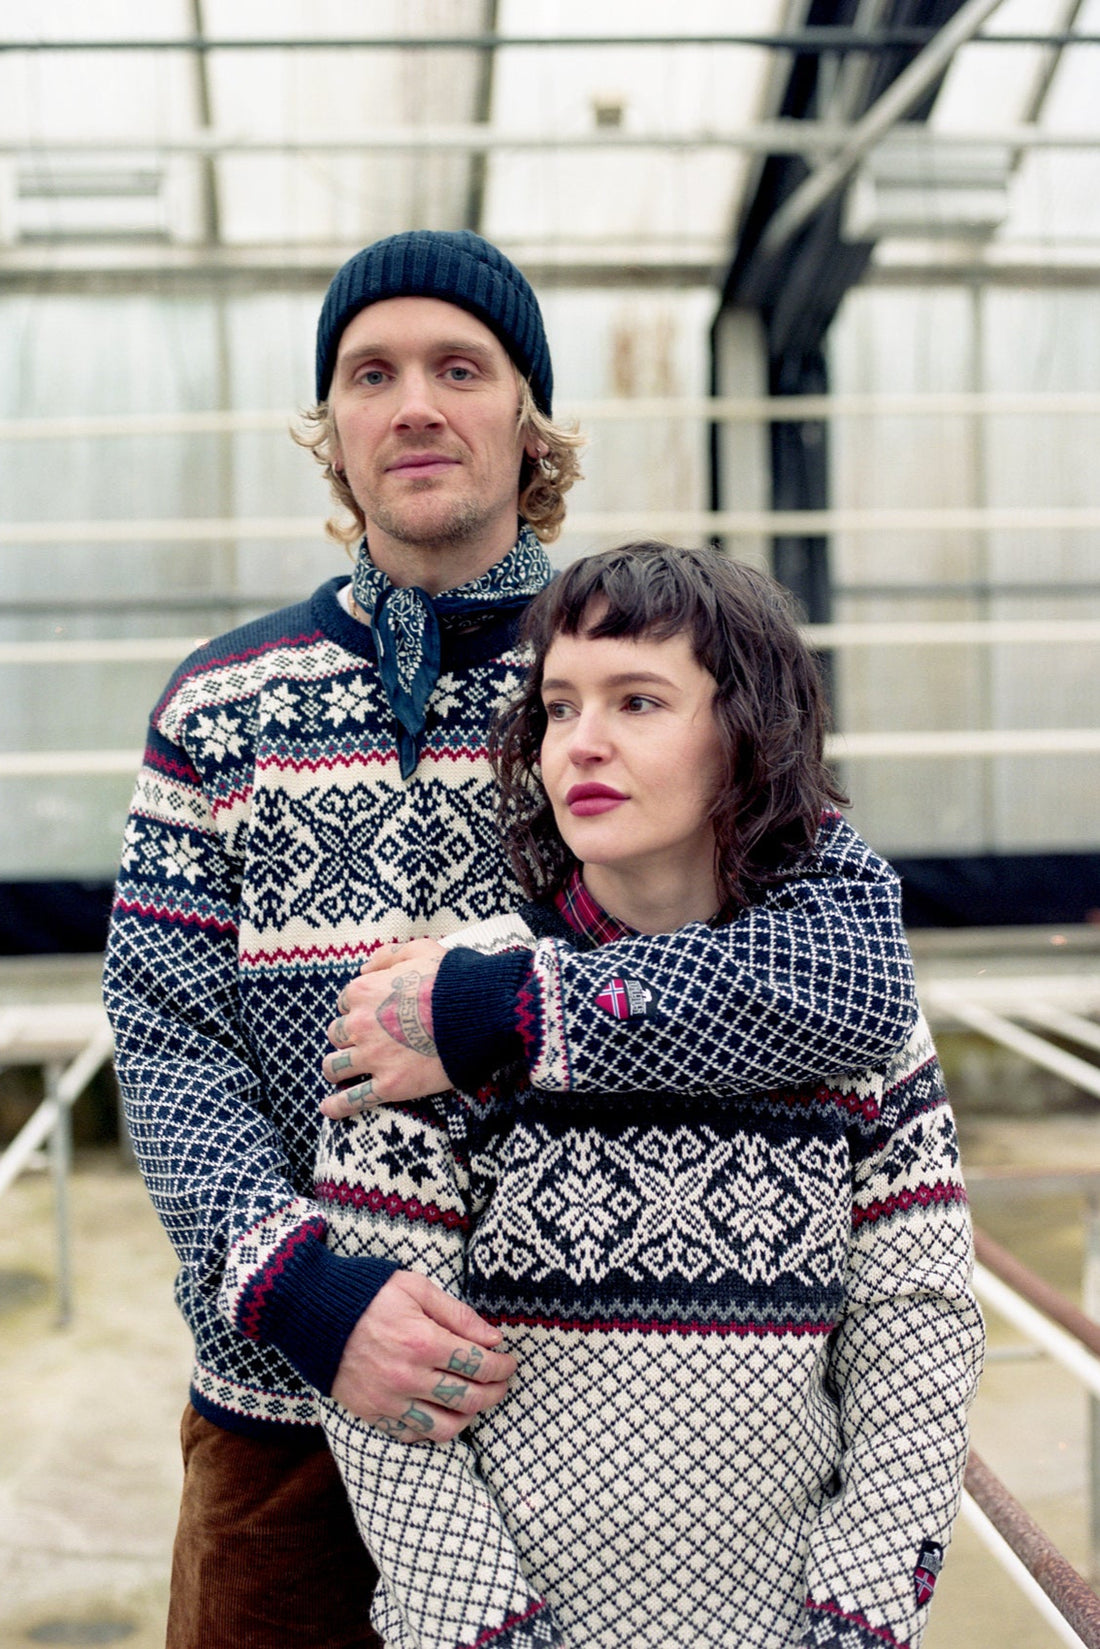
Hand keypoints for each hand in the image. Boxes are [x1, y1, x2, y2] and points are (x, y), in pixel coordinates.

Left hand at [321, 940, 448, 1115]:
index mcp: (364, 991)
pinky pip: (353, 1100)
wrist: (480, 1014)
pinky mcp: (390, 1085)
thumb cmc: (453, 980)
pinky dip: (338, 1106)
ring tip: (344, 1072)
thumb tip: (364, 967)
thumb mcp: (420, 950)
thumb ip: (388, 955)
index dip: (358, 1008)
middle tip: (366, 1041)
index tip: (372, 1014)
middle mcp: (360, 1024)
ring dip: (337, 1068)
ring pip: (334, 1067)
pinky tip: (330, 1109)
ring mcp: (374, 1057)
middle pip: (337, 1034)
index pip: (344, 1002)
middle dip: (349, 1037)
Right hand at [331, 1270, 516, 1442]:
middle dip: (495, 1392)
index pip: (479, 1365)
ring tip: (476, 1401)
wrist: (309, 1311)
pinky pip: (412, 1434)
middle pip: (468, 1399)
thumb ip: (457, 1315)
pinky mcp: (371, 1413)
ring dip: (468, 1416)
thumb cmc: (367, 1292)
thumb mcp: (416, 1288)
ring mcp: (388, 1401)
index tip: (509, 1362)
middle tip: (502, 1383)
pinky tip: (442, 1411)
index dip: (502, 1367)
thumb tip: (493, 1338)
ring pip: (444, 1427)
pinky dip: (433, 1428)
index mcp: (422, 1342)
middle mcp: (407, 1377)